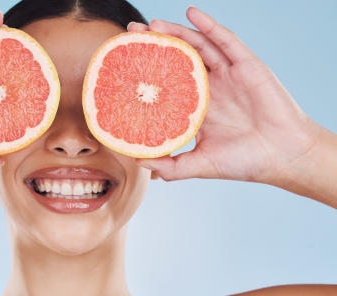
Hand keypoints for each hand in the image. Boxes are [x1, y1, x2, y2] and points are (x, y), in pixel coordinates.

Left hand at [130, 7, 319, 185]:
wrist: (283, 157)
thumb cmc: (245, 162)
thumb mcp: (201, 164)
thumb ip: (172, 166)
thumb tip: (140, 162)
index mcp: (198, 107)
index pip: (167, 82)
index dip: (148, 71)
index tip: (125, 64)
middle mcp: (211, 87)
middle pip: (179, 58)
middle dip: (156, 44)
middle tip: (132, 34)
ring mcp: (228, 75)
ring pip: (198, 46)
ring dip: (176, 31)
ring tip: (153, 23)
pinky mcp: (247, 65)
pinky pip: (226, 40)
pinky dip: (209, 26)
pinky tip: (191, 14)